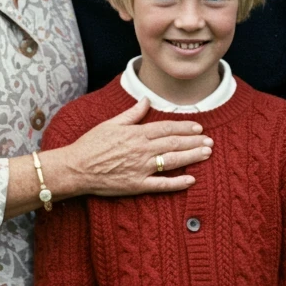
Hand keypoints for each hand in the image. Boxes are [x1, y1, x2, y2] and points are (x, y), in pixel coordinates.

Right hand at [59, 96, 214, 195]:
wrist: (75, 168)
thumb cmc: (91, 145)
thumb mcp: (111, 123)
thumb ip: (132, 113)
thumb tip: (146, 99)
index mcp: (136, 134)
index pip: (166, 128)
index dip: (184, 127)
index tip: (198, 127)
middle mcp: (142, 150)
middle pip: (174, 144)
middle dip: (194, 142)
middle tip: (210, 141)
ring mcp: (141, 169)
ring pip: (172, 162)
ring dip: (191, 157)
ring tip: (206, 154)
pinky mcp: (136, 185)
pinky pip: (161, 185)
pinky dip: (177, 183)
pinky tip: (191, 180)